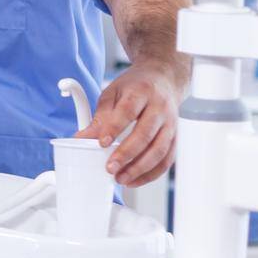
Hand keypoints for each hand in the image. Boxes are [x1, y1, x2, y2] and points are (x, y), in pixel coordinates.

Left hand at [74, 63, 185, 187]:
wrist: (163, 78)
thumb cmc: (135, 86)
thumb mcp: (112, 93)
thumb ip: (99, 116)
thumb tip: (82, 138)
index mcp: (141, 92)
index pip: (128, 111)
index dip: (115, 128)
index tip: (101, 143)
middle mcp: (159, 108)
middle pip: (146, 134)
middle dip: (127, 154)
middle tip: (110, 167)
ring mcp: (170, 123)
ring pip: (159, 150)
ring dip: (140, 168)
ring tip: (121, 178)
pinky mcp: (175, 136)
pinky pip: (167, 159)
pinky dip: (152, 173)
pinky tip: (136, 180)